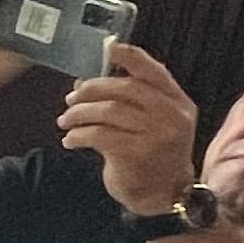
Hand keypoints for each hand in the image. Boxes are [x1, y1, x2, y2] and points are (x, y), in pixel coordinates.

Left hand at [60, 43, 203, 217]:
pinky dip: (78, 135)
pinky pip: (99, 135)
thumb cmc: (153, 155)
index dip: (130, 57)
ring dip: (79, 114)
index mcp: (179, 102)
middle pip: (124, 88)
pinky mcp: (136, 154)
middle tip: (70, 99)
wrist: (164, 195)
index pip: (154, 71)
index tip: (109, 47)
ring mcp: (156, 135)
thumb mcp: (155, 123)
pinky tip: (70, 140)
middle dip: (91, 90)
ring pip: (108, 111)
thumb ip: (133, 101)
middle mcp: (172, 116)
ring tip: (65, 121)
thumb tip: (85, 83)